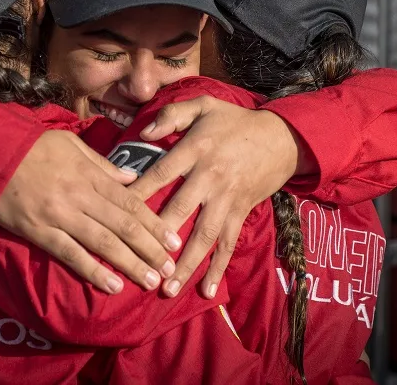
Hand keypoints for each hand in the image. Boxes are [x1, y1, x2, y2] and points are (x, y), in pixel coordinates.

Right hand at [0, 129, 181, 293]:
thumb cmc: (29, 147)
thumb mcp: (70, 144)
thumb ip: (102, 164)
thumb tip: (131, 179)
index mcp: (89, 173)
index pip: (130, 202)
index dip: (154, 223)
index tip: (174, 240)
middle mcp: (79, 195)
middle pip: (123, 225)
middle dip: (150, 248)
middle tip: (170, 268)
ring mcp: (59, 215)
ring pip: (103, 242)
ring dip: (130, 263)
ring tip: (150, 280)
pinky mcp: (38, 231)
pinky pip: (70, 254)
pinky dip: (93, 271)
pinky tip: (112, 285)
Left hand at [129, 96, 301, 297]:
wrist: (281, 137)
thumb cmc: (234, 121)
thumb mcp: (204, 105)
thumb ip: (172, 115)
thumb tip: (145, 134)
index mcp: (195, 150)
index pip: (160, 174)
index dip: (138, 194)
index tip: (115, 214)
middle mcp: (210, 177)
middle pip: (179, 211)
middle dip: (157, 239)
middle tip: (136, 262)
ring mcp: (227, 198)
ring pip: (204, 235)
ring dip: (186, 264)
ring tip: (167, 288)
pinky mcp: (241, 212)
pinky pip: (228, 243)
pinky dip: (219, 268)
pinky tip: (207, 290)